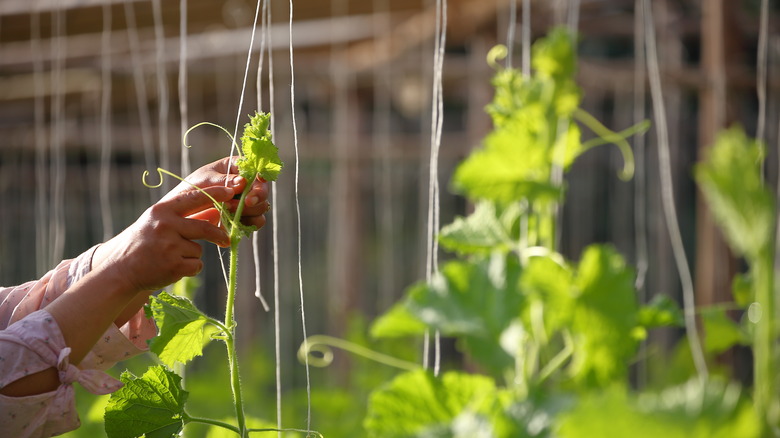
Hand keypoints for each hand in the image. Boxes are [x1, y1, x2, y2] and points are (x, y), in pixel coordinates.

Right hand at [95, 186, 234, 292]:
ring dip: (191, 255)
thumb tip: (216, 211)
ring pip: (199, 250)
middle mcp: (165, 226)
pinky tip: (172, 267)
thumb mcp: (158, 222)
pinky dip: (189, 268)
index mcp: (161, 211)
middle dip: (218, 235)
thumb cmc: (144, 242)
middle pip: (204, 228)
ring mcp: (169, 246)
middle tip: (225, 239)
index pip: (193, 198)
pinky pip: (196, 265)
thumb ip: (185, 216)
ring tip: (172, 256)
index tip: (230, 192)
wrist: (120, 269)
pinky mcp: (174, 266)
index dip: (214, 194)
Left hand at [164, 157, 269, 229]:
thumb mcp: (204, 181)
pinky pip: (257, 221)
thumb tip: (243, 182)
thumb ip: (223, 181)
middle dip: (256, 196)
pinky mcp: (245, 218)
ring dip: (250, 210)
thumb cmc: (191, 190)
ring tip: (228, 210)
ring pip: (262, 206)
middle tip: (245, 202)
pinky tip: (235, 222)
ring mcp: (246, 202)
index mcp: (236, 168)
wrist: (182, 214)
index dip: (261, 174)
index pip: (255, 168)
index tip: (260, 179)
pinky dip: (249, 223)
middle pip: (262, 189)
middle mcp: (245, 184)